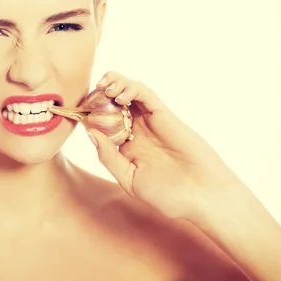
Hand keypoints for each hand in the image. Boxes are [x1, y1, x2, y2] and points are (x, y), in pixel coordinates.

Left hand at [88, 71, 242, 219]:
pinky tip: (121, 96)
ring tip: (106, 88)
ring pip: (131, 92)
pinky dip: (132, 89)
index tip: (78, 109)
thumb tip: (90, 133)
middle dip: (102, 91)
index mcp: (127, 146)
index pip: (105, 121)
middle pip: (116, 102)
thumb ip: (108, 157)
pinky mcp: (165, 115)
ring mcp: (152, 122)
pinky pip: (147, 95)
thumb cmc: (169, 195)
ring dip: (116, 83)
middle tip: (93, 90)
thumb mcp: (129, 179)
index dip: (92, 112)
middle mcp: (138, 130)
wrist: (202, 197)